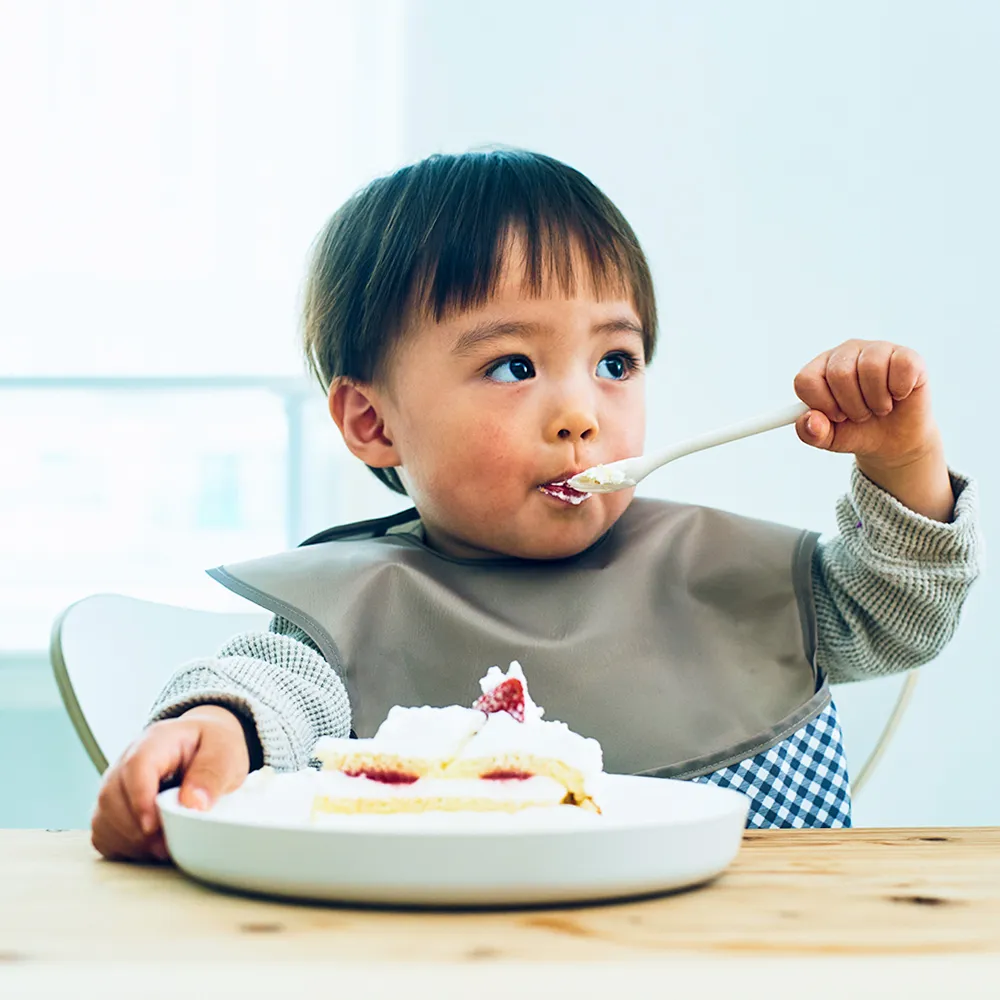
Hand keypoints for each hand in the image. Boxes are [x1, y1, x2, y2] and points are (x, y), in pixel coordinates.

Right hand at [91, 704, 250, 862]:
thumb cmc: (213, 746)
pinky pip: (103, 833)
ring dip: (130, 841)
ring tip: (163, 848)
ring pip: (103, 818)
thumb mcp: (226, 752)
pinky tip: (149, 848)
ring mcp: (116, 785)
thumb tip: (192, 804)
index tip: (153, 827)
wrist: (204, 745)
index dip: (140, 799)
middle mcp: (127, 761)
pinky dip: (122, 847)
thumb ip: (212, 774)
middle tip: (167, 845)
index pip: (136, 767)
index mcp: (157, 741)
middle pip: (112, 796)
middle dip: (137, 829)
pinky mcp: (113, 808)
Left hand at [793, 340, 938, 466]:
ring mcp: (876, 350)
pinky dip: (900, 390)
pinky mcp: (906, 355)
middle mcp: (846, 352)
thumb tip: (811, 421)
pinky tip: (898, 395)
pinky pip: (902, 366)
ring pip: (871, 368)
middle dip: (852, 405)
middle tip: (862, 414)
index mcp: (820, 368)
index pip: (806, 380)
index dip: (821, 404)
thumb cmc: (857, 431)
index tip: (837, 416)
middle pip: (839, 374)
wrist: (895, 439)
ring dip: (877, 400)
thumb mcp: (828, 438)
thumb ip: (811, 432)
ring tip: (879, 407)